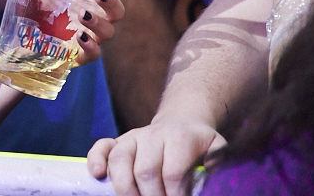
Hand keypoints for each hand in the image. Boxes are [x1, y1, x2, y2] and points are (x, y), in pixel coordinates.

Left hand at [0, 0, 128, 67]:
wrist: (23, 44)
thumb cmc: (34, 13)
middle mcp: (94, 18)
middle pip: (117, 11)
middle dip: (112, 1)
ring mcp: (89, 37)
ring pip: (109, 31)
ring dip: (98, 22)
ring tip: (82, 13)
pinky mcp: (80, 56)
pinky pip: (95, 53)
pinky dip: (91, 46)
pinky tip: (80, 37)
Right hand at [87, 119, 225, 195]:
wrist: (182, 124)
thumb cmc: (199, 145)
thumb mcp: (217, 148)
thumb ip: (218, 160)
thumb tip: (208, 171)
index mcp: (179, 138)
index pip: (172, 173)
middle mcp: (152, 135)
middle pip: (145, 171)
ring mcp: (132, 137)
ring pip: (119, 161)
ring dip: (125, 189)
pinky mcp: (117, 141)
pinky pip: (100, 147)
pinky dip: (95, 160)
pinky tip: (98, 175)